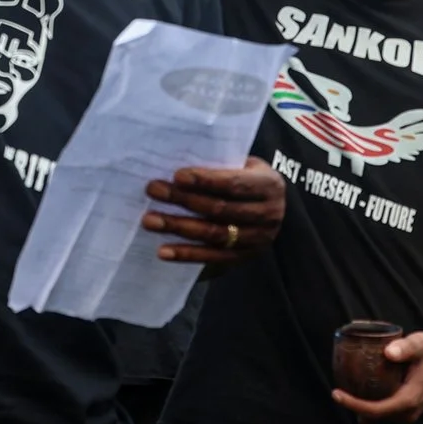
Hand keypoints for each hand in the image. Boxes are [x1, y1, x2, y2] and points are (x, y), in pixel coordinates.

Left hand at [143, 157, 284, 263]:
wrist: (272, 207)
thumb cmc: (248, 178)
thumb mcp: (245, 165)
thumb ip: (222, 166)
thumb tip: (177, 167)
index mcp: (270, 185)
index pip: (234, 184)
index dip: (205, 180)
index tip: (177, 175)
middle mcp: (268, 215)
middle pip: (220, 209)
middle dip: (184, 200)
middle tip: (154, 191)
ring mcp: (257, 240)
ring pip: (213, 235)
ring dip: (179, 228)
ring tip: (150, 220)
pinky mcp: (243, 258)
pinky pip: (212, 258)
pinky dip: (186, 255)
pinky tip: (163, 251)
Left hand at [331, 327, 422, 423]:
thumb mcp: (419, 343)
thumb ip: (405, 348)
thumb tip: (389, 352)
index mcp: (410, 399)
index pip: (377, 410)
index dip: (354, 405)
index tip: (336, 394)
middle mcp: (409, 412)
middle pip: (374, 415)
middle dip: (354, 405)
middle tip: (337, 388)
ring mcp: (408, 413)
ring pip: (377, 415)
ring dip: (361, 405)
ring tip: (345, 388)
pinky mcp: (406, 410)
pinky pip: (382, 411)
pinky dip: (369, 403)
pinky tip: (359, 391)